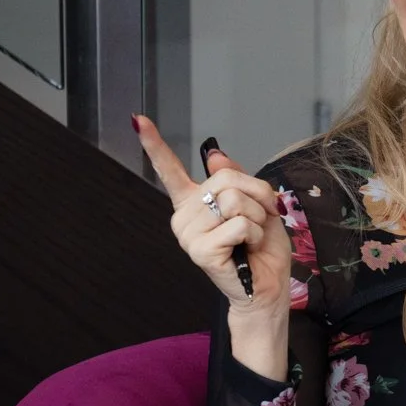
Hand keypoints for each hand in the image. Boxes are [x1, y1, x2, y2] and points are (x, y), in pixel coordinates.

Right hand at [134, 114, 290, 313]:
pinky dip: (253, 234)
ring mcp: (188, 234)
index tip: (137, 119)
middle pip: (225, 179)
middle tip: (259, 218)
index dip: (154, 144)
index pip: (169, 169)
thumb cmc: (261, 248)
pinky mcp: (200, 251)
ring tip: (250, 237)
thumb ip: (235, 178)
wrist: (268, 285)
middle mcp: (184, 215)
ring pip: (233, 201)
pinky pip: (238, 224)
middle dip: (256, 194)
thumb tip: (214, 154)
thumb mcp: (256, 203)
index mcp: (193, 201)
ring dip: (256, 218)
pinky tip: (246, 249)